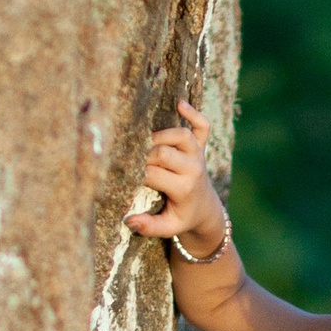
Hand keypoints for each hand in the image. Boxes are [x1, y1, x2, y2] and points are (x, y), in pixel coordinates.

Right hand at [129, 101, 227, 256]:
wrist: (205, 210)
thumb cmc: (182, 216)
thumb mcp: (168, 227)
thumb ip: (149, 227)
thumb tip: (129, 220)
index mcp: (184, 188)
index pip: (154, 174)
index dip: (136, 173)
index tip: (125, 175)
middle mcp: (193, 168)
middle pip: (164, 152)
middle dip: (144, 155)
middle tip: (133, 160)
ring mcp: (199, 155)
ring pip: (181, 134)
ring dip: (162, 135)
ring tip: (147, 143)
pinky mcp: (202, 146)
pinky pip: (203, 125)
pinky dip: (193, 113)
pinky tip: (179, 104)